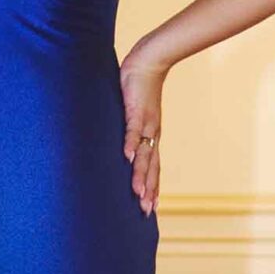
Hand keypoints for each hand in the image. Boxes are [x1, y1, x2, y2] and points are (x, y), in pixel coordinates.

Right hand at [120, 44, 166, 215]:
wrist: (149, 62)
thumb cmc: (139, 87)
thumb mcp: (134, 114)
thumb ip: (129, 130)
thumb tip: (121, 145)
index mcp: (151, 136)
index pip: (153, 167)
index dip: (153, 187)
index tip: (151, 208)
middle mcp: (151, 134)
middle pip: (151, 168)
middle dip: (148, 190)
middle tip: (145, 211)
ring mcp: (145, 123)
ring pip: (144, 154)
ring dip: (140, 175)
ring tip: (138, 193)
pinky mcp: (135, 110)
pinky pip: (132, 130)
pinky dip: (130, 144)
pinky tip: (127, 158)